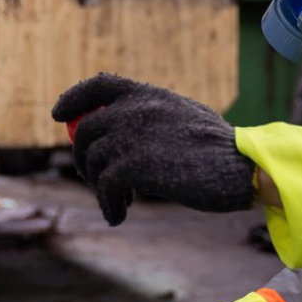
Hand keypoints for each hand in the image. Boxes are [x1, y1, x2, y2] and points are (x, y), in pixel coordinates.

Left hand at [52, 73, 255, 225]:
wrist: (243, 166)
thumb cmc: (220, 149)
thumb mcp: (182, 118)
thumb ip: (151, 118)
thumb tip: (118, 132)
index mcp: (148, 94)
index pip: (98, 85)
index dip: (73, 99)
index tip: (58, 116)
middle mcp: (135, 109)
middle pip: (86, 133)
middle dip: (85, 161)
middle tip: (100, 184)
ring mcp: (132, 135)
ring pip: (92, 162)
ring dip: (100, 187)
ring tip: (119, 203)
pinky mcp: (135, 165)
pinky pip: (104, 187)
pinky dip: (107, 205)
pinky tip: (119, 216)